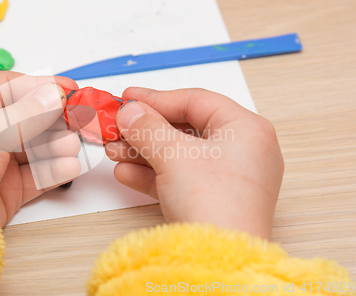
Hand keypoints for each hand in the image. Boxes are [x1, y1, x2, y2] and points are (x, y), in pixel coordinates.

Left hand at [0, 72, 80, 226]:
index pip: (10, 87)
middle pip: (29, 118)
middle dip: (56, 120)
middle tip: (82, 119)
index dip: (41, 87)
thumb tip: (56, 94)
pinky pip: (37, 174)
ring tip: (72, 147)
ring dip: (57, 146)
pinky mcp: (9, 187)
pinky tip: (69, 167)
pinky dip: (54, 170)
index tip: (69, 89)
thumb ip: (27, 114)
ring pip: (36, 147)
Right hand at [106, 87, 283, 238]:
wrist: (220, 263)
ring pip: (179, 154)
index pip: (196, 101)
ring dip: (143, 151)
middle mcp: (243, 151)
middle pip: (185, 128)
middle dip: (145, 129)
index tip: (129, 97)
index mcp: (246, 129)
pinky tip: (126, 172)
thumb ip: (148, 128)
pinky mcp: (214, 199)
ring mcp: (228, 178)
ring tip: (114, 149)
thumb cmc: (215, 205)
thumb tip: (130, 112)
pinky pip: (180, 177)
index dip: (157, 98)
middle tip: (118, 125)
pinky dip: (153, 173)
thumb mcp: (174, 156)